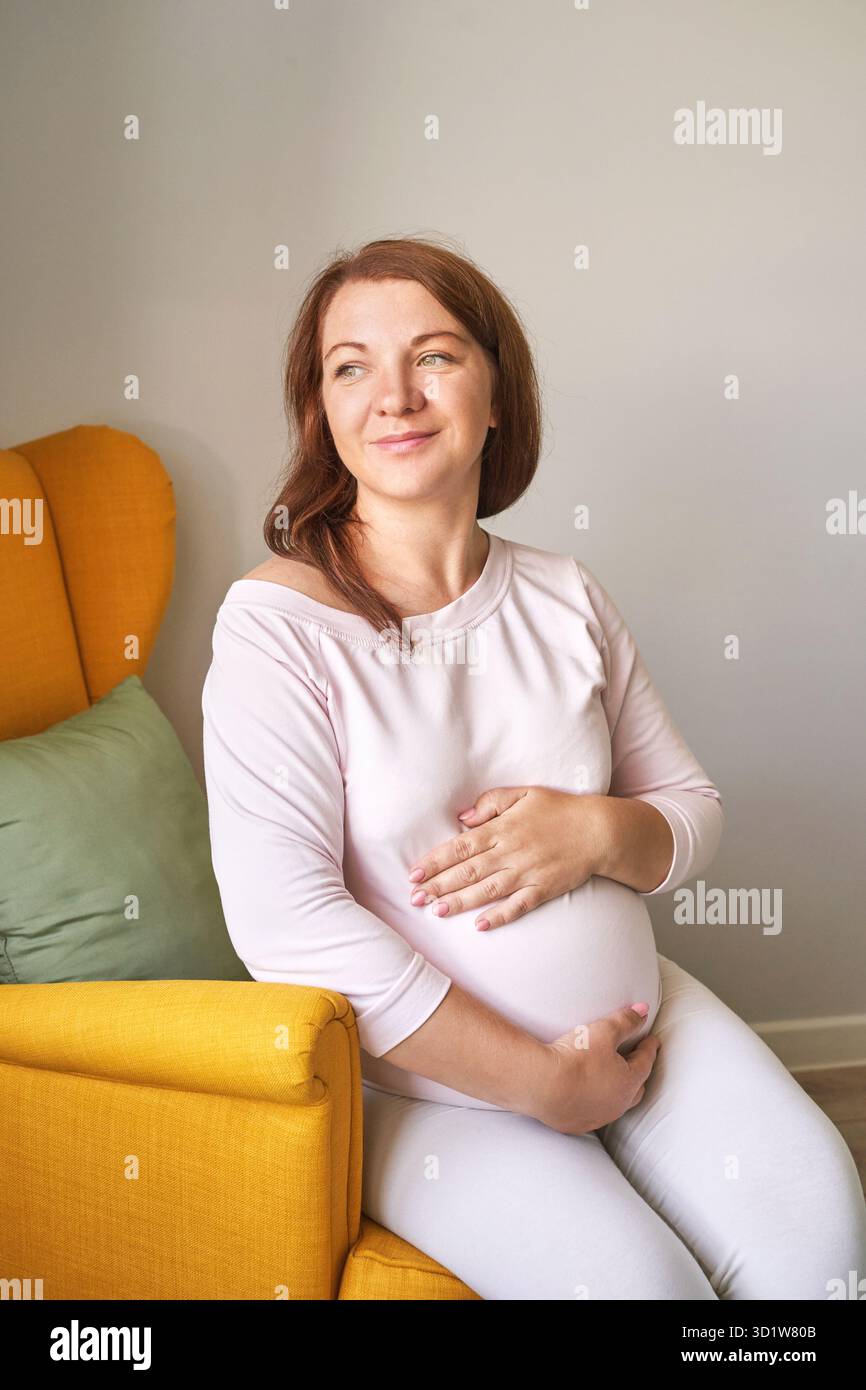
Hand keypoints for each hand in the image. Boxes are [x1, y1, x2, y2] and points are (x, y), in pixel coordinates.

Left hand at [406, 786, 607, 930]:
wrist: (599, 831)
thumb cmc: (560, 810)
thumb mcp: (524, 794)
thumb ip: (491, 803)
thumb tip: (463, 818)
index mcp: (502, 829)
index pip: (460, 847)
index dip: (435, 861)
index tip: (414, 873)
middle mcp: (511, 852)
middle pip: (467, 871)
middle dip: (438, 885)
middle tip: (414, 898)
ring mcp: (527, 873)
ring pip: (487, 890)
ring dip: (460, 902)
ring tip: (436, 911)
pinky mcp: (544, 890)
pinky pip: (518, 906)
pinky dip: (499, 916)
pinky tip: (480, 926)